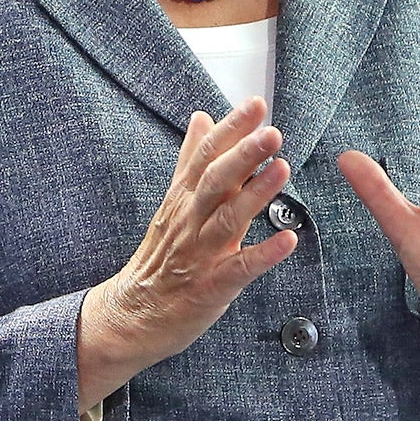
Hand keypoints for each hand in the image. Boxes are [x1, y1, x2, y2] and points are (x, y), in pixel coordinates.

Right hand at [77, 99, 295, 408]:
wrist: (131, 315)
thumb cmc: (160, 258)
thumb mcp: (173, 202)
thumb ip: (190, 160)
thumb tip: (201, 118)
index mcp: (184, 199)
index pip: (206, 156)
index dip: (231, 129)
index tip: (256, 105)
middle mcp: (190, 221)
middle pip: (215, 182)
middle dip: (244, 154)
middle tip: (271, 131)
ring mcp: (199, 254)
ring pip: (227, 219)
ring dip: (256, 194)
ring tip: (282, 169)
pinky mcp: (210, 287)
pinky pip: (239, 269)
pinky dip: (263, 255)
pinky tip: (288, 241)